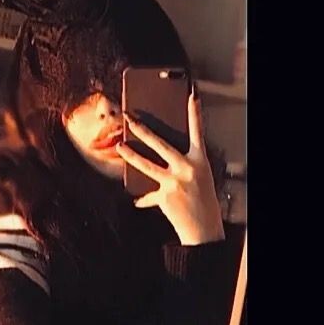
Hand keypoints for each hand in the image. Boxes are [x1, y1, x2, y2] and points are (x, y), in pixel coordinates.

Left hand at [117, 90, 224, 245]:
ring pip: (147, 165)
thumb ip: (180, 165)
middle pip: (161, 144)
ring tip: (120, 147)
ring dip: (131, 156)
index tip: (191, 96)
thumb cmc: (202, 200)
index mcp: (200, 161)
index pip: (198, 132)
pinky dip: (144, 198)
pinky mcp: (164, 196)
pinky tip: (138, 201)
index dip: (195, 114)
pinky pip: (148, 195)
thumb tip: (160, 157)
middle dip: (143, 130)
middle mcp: (188, 169)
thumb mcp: (198, 178)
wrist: (203, 228)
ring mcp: (174, 182)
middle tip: (131, 119)